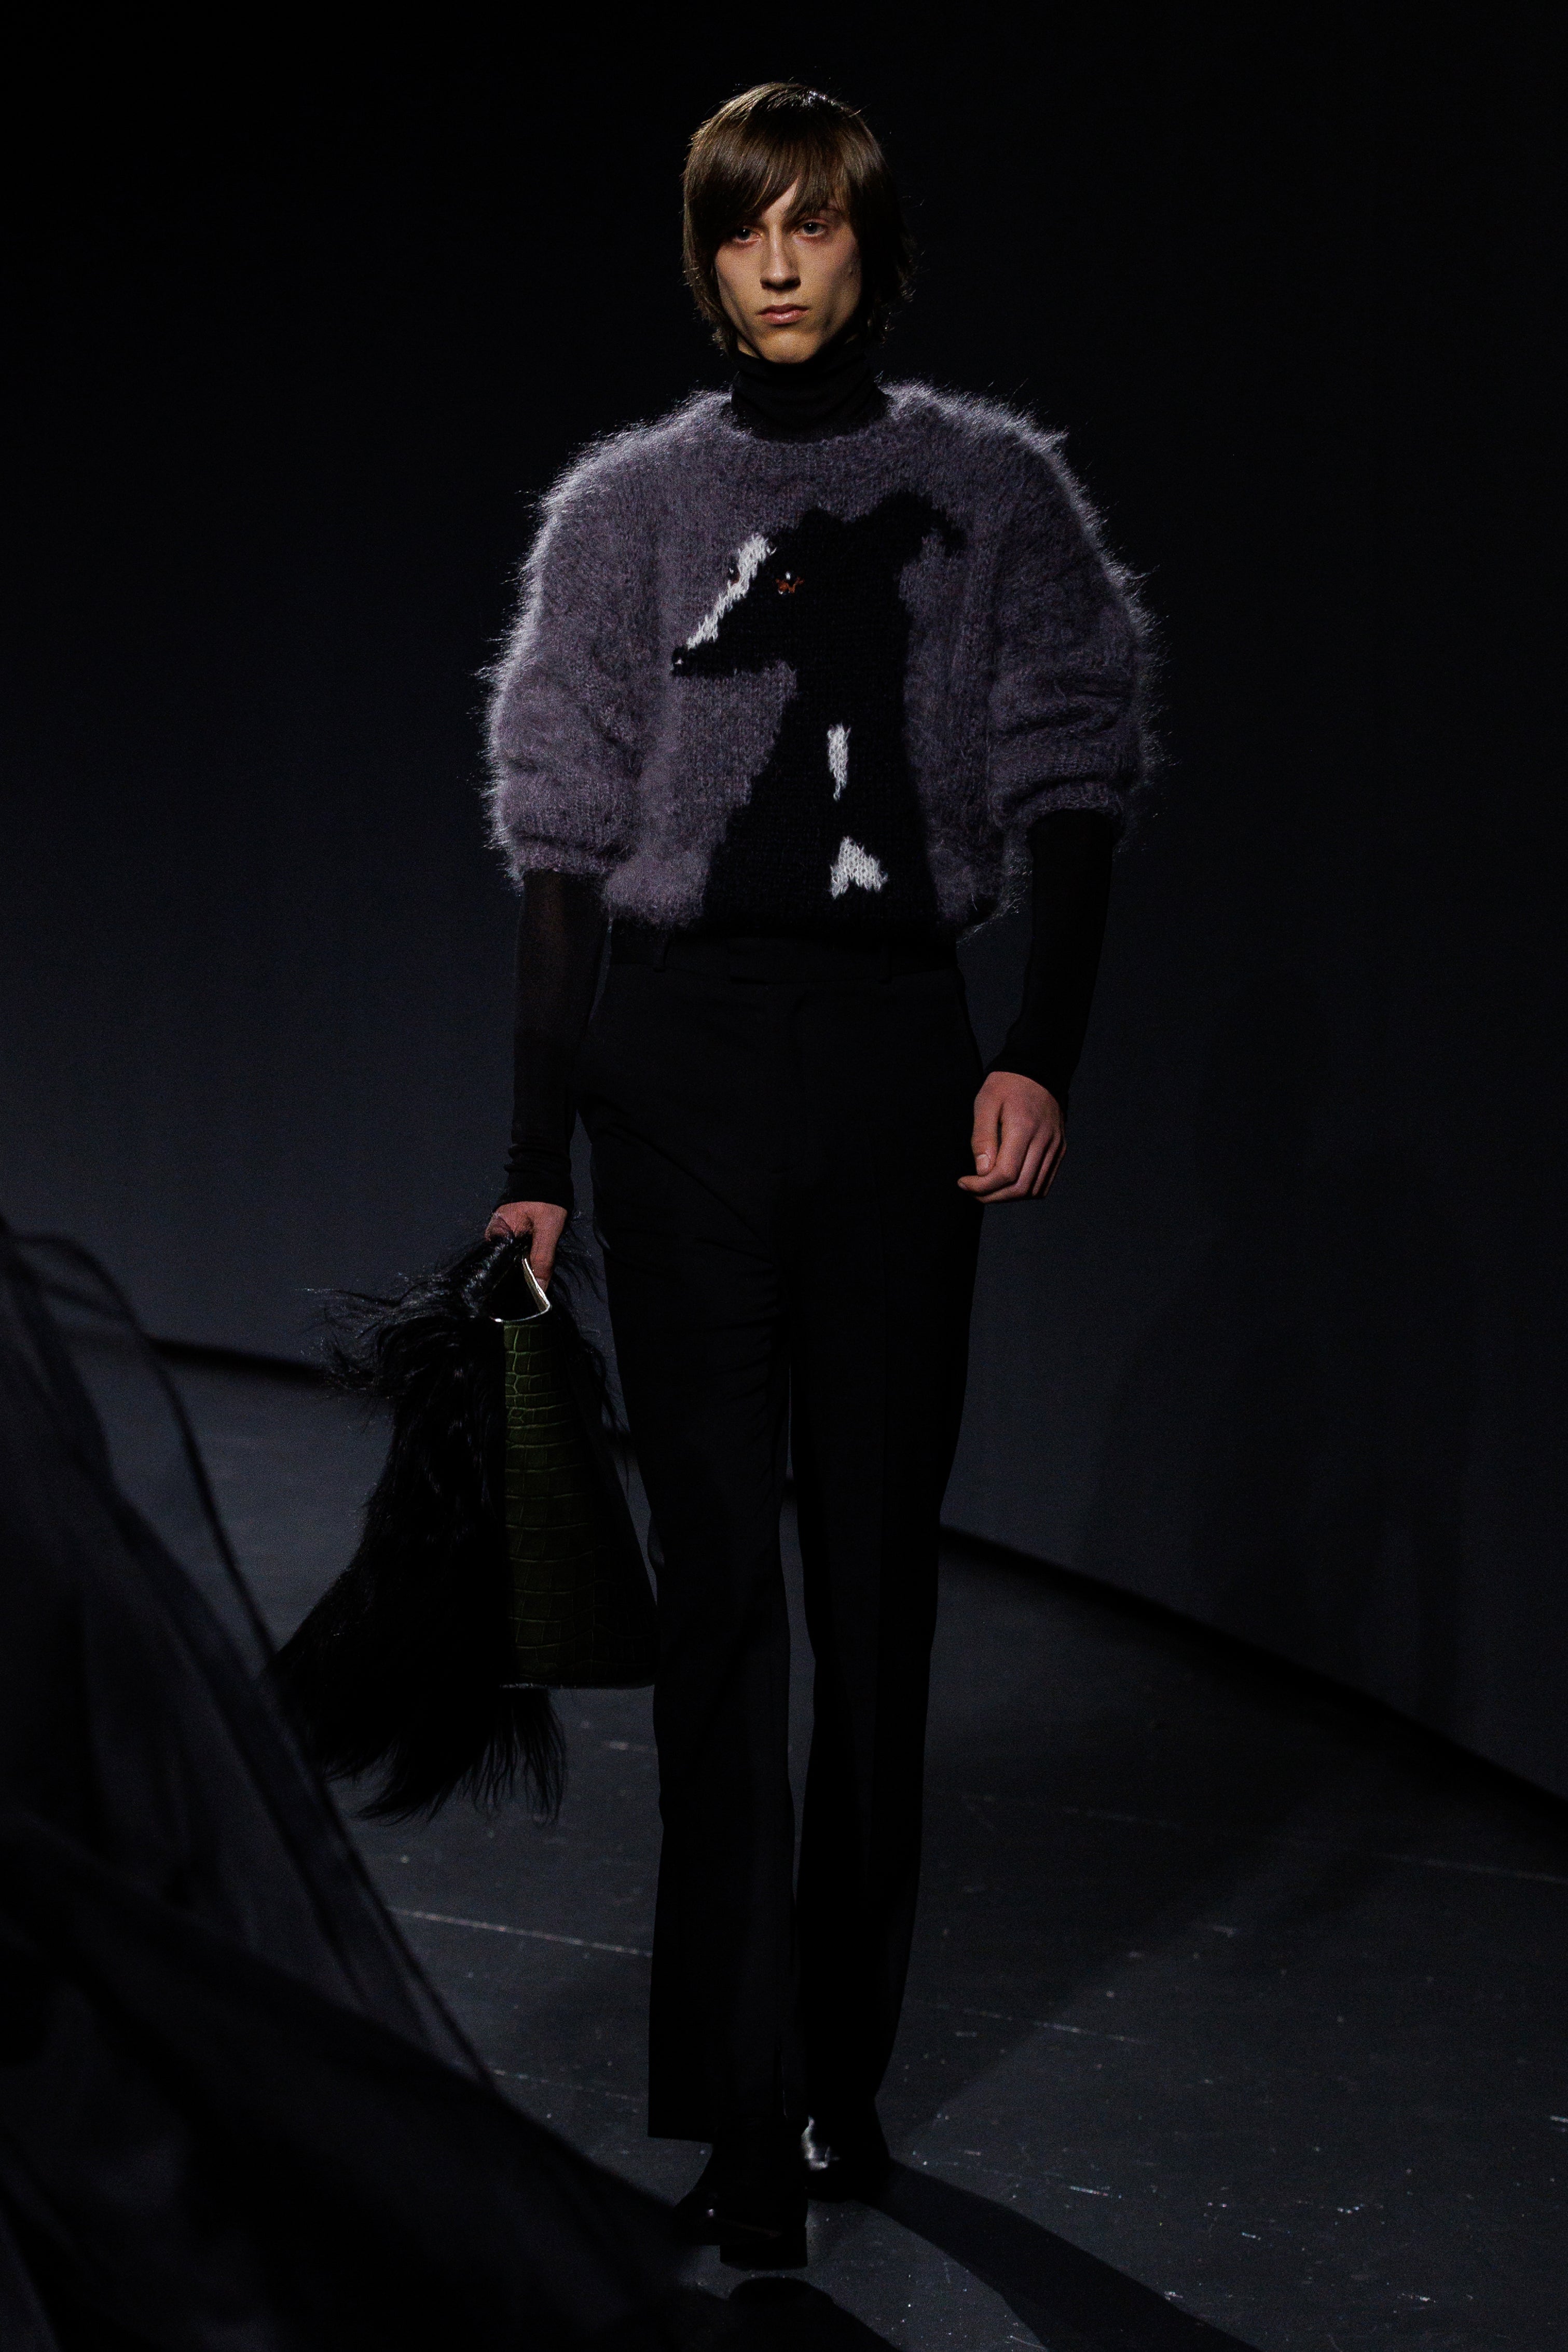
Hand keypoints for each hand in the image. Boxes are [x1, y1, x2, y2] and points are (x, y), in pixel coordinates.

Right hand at [484, 1199, 568, 1285]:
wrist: (548, 1172)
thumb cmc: (546, 1196)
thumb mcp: (548, 1229)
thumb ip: (543, 1258)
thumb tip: (539, 1288)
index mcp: (497, 1234)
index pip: (500, 1266)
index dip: (515, 1280)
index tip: (530, 1290)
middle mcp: (496, 1235)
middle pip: (508, 1264)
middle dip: (524, 1274)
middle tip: (540, 1282)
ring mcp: (505, 1233)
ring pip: (516, 1259)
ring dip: (529, 1266)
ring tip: (540, 1273)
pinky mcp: (514, 1231)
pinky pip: (520, 1251)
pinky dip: (531, 1257)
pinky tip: (539, 1262)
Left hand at [959, 1071, 1064, 1202]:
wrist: (1038, 1071)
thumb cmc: (1007, 1085)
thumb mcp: (985, 1104)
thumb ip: (982, 1138)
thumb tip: (982, 1172)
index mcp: (1024, 1129)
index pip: (1005, 1174)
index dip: (982, 1186)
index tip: (963, 1182)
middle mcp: (1044, 1141)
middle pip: (1020, 1188)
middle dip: (991, 1196)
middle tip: (972, 1190)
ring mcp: (1055, 1147)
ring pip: (1033, 1190)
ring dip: (1007, 1197)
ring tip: (987, 1189)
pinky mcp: (1059, 1149)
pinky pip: (1044, 1183)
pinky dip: (1024, 1191)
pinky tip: (1007, 1184)